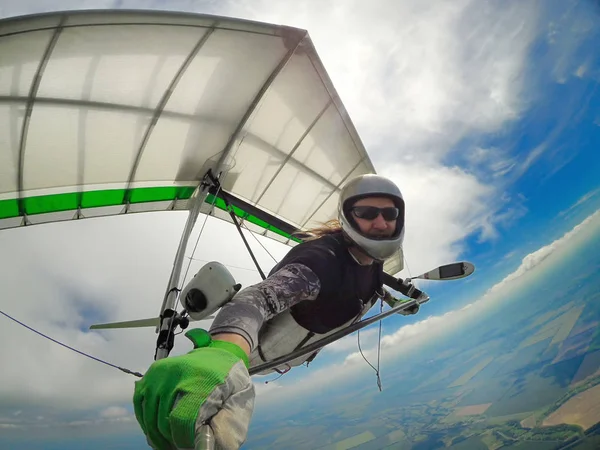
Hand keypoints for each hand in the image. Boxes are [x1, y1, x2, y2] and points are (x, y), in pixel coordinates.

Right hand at [133, 329, 254, 449]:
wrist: (218, 353)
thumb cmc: (230, 380)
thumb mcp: (239, 397)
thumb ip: (228, 420)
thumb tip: (210, 443)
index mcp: (202, 380)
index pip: (182, 419)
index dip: (183, 439)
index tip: (190, 445)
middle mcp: (178, 373)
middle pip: (163, 420)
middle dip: (171, 439)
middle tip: (180, 445)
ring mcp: (162, 372)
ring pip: (149, 415)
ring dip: (156, 434)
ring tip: (169, 442)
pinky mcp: (152, 373)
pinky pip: (140, 404)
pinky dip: (145, 421)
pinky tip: (156, 430)